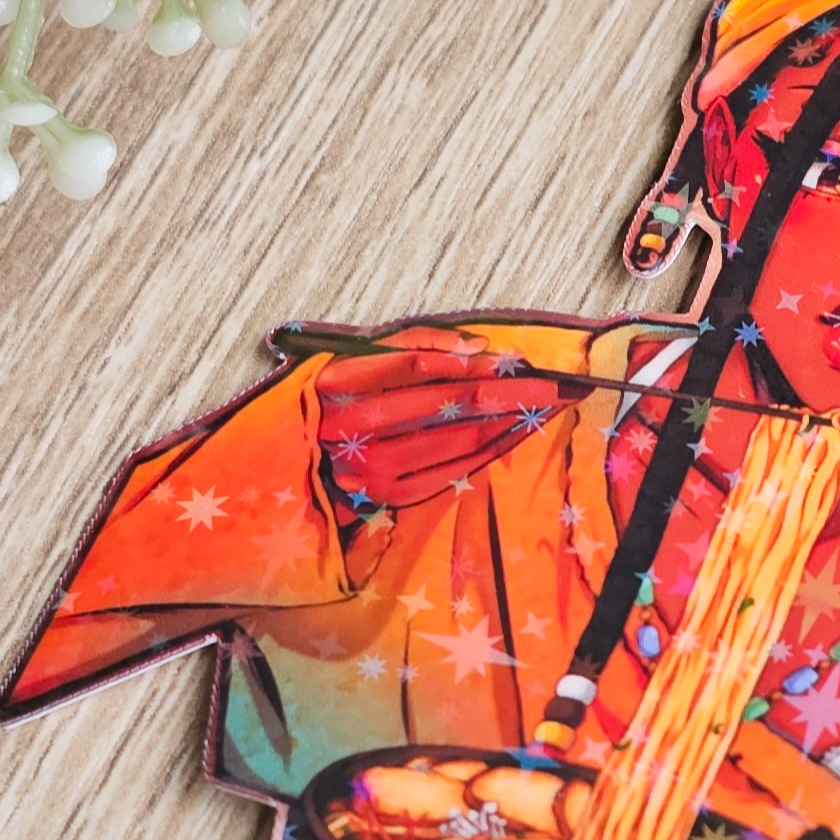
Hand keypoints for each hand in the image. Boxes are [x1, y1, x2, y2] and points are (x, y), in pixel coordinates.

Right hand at [315, 328, 572, 506]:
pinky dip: (490, 449)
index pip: (415, 362)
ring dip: (508, 420)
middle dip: (510, 391)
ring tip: (544, 407)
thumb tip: (477, 347)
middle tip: (554, 385)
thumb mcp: (351, 361)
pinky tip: (516, 434)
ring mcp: (371, 466)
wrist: (285, 472)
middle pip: (449, 401)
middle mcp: (352, 427)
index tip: (516, 357)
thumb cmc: (329, 405)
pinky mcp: (389, 495)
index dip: (472, 358)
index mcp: (336, 382)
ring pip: (457, 437)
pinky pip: (454, 469)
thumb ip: (411, 344)